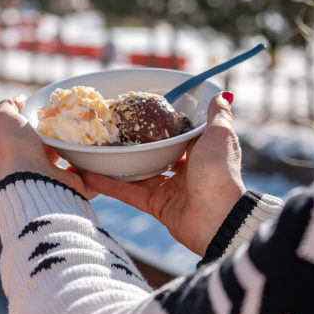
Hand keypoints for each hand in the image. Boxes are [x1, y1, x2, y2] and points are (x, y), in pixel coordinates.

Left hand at [0, 95, 94, 199]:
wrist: (31, 179)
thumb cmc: (15, 147)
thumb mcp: (3, 120)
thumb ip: (7, 106)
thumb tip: (19, 99)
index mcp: (22, 148)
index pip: (36, 130)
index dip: (47, 117)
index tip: (61, 106)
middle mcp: (38, 163)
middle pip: (58, 142)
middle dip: (71, 130)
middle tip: (84, 114)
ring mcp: (57, 176)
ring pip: (76, 157)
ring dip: (86, 145)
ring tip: (97, 128)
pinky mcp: (74, 185)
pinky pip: (90, 174)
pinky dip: (97, 164)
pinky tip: (102, 147)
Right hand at [83, 92, 245, 256]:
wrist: (217, 219)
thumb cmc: (219, 172)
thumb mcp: (220, 136)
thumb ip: (219, 115)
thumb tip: (224, 94)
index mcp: (200, 152)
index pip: (178, 134)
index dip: (163, 124)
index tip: (144, 111)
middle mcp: (186, 170)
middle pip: (156, 153)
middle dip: (137, 143)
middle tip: (114, 127)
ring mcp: (171, 189)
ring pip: (140, 173)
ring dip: (119, 163)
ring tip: (97, 148)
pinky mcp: (157, 207)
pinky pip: (130, 193)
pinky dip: (110, 185)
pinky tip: (90, 174)